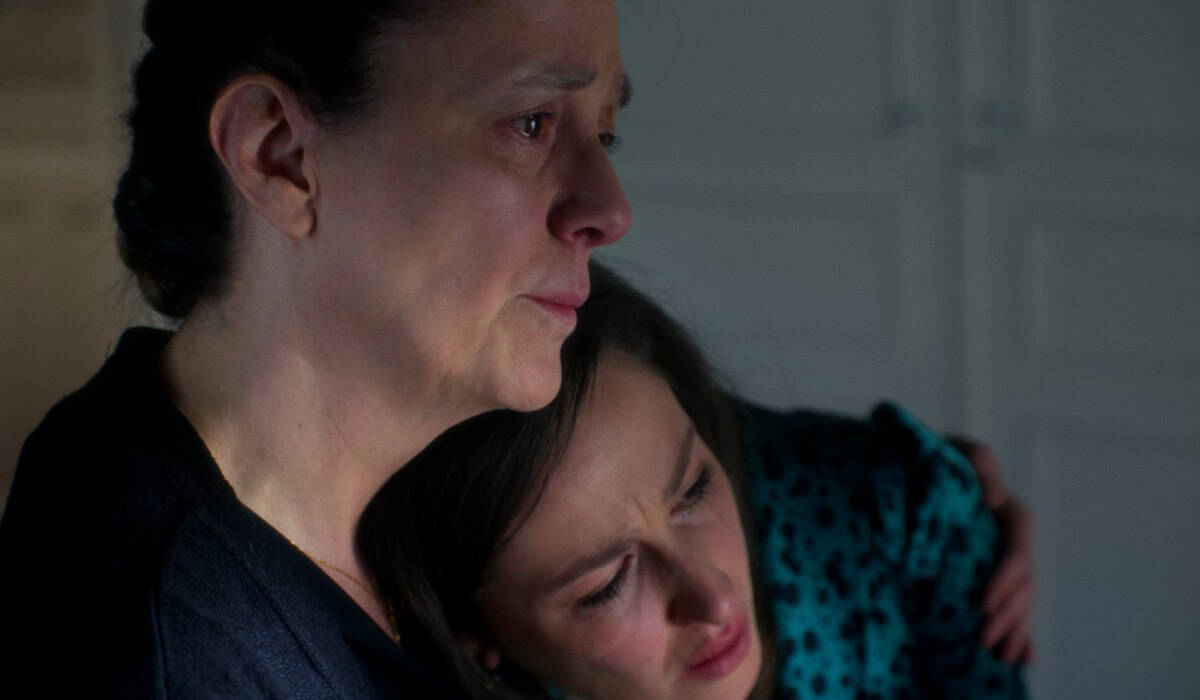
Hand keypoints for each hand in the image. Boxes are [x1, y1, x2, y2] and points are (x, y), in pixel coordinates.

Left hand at [946, 436, 1035, 665]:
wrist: (915, 468)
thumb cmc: (935, 457)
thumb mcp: (955, 450)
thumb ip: (978, 460)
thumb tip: (994, 497)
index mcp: (1009, 513)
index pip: (1018, 551)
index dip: (1006, 579)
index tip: (983, 603)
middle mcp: (1010, 541)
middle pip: (1022, 584)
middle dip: (1008, 615)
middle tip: (983, 639)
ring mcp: (1001, 560)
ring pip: (1020, 600)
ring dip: (1014, 630)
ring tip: (1001, 657)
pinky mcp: (988, 575)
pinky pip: (1009, 606)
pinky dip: (1019, 633)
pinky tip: (1021, 659)